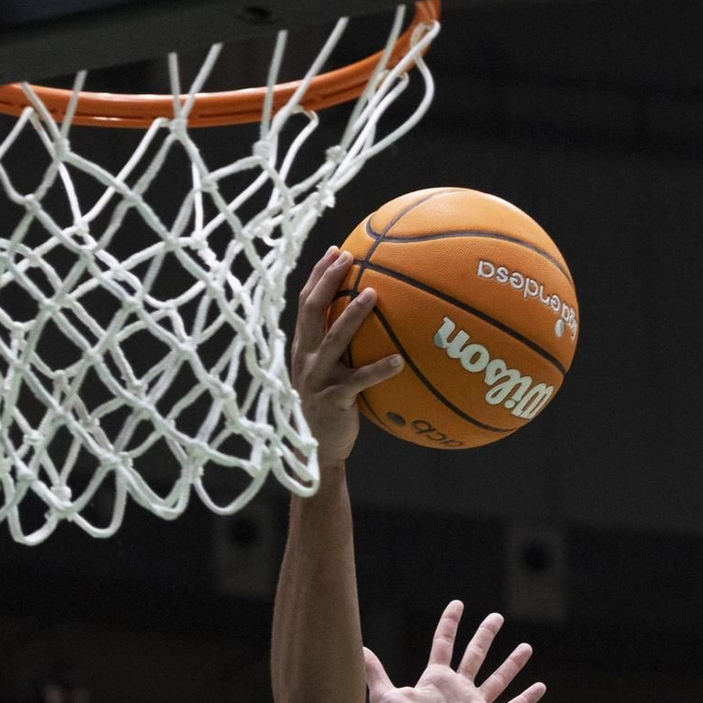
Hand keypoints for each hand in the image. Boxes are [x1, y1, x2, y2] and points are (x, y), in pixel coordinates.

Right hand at [289, 247, 403, 469]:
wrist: (315, 451)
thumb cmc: (329, 410)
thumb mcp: (328, 375)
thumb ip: (339, 350)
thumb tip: (370, 324)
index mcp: (302, 348)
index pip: (306, 303)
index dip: (319, 275)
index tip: (336, 251)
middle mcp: (305, 358)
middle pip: (312, 310)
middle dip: (329, 280)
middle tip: (349, 258)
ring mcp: (317, 378)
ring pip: (334, 338)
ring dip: (353, 314)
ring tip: (373, 294)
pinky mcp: (334, 399)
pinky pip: (360, 380)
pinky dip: (380, 369)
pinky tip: (400, 360)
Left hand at [367, 600, 545, 702]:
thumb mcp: (385, 697)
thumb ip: (375, 672)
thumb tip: (356, 647)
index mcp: (435, 681)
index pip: (445, 644)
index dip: (450, 624)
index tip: (457, 604)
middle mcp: (456, 691)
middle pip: (474, 655)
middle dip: (485, 635)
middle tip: (497, 617)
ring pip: (497, 679)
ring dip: (511, 663)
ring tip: (526, 647)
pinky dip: (525, 699)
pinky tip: (540, 687)